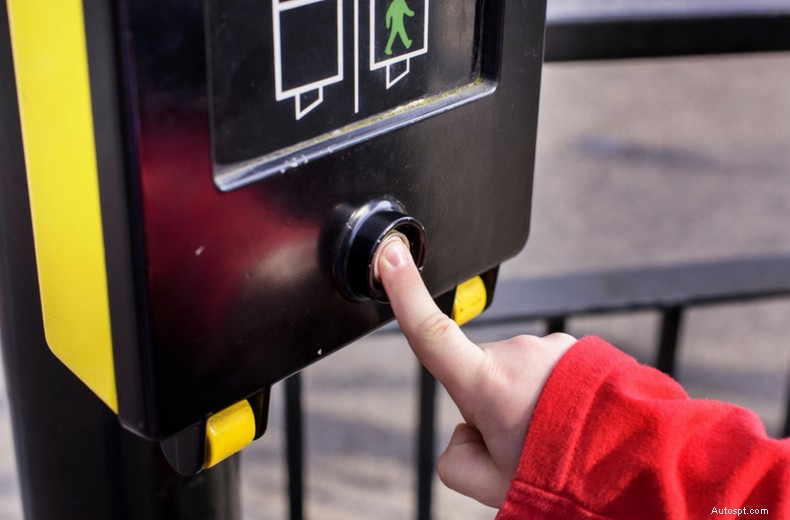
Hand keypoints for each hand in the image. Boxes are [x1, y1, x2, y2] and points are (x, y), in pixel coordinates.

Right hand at [377, 239, 575, 507]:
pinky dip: (552, 391)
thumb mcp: (492, 484)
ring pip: (514, 374)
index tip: (391, 255)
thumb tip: (463, 436)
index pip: (431, 332)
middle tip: (523, 442)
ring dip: (525, 400)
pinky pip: (545, 369)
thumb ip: (455, 460)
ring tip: (556, 434)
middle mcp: (515, 354)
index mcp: (486, 384)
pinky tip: (573, 418)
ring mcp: (547, 348)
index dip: (405, 293)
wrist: (635, 463)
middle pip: (477, 376)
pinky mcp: (574, 349)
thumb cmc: (566, 474)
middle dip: (490, 405)